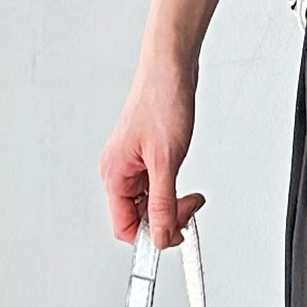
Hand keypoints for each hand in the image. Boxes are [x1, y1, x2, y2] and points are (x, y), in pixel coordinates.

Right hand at [99, 57, 205, 247]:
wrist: (170, 69)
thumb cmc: (162, 101)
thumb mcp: (166, 162)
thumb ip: (162, 203)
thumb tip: (159, 235)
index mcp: (114, 174)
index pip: (124, 226)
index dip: (150, 236)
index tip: (175, 235)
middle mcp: (119, 171)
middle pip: (138, 217)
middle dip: (166, 218)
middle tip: (190, 208)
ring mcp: (132, 164)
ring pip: (149, 203)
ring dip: (172, 204)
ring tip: (191, 196)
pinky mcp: (145, 156)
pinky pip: (156, 186)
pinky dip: (172, 191)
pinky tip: (184, 181)